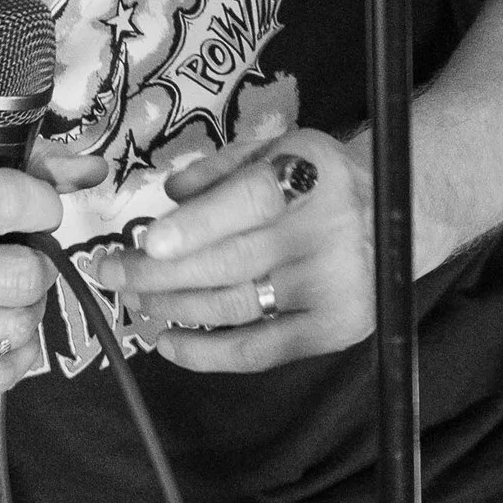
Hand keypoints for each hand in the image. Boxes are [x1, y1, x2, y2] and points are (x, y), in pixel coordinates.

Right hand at [0, 155, 74, 399]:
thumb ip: (15, 169)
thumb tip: (91, 171)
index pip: (14, 200)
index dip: (43, 204)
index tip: (34, 210)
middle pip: (27, 276)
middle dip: (32, 266)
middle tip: (11, 261)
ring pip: (19, 326)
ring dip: (20, 311)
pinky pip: (0, 375)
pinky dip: (10, 355)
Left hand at [92, 129, 375, 372]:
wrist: (395, 213)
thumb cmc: (315, 181)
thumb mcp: (276, 149)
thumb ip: (222, 167)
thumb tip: (170, 193)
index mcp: (307, 175)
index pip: (248, 201)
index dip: (197, 224)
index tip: (149, 243)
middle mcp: (324, 232)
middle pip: (227, 262)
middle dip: (155, 272)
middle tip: (107, 272)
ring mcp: (331, 286)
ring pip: (232, 306)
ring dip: (171, 307)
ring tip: (132, 299)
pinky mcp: (334, 328)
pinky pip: (258, 350)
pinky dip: (207, 353)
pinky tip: (168, 343)